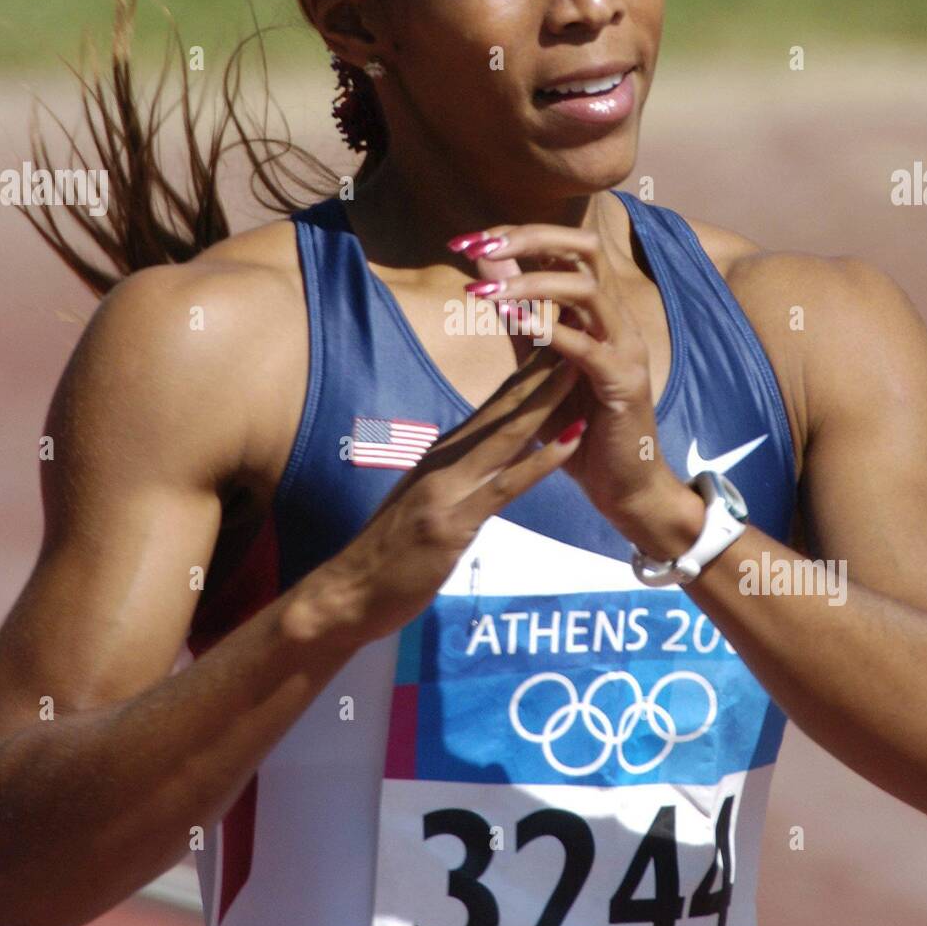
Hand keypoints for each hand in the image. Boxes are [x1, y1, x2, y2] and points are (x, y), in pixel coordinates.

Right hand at [314, 347, 587, 644]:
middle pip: (502, 408)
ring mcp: (448, 489)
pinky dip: (541, 459)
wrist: (345, 594)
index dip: (527, 373)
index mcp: (442, 456)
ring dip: (547, 400)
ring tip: (580, 368)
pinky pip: (506, 486)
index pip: (492, 406)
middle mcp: (446, 461)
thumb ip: (454, 478)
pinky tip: (570, 439)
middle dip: (542, 370)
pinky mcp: (453, 522)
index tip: (558, 342)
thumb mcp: (424, 505)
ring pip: (507, 435)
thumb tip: (486, 459)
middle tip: (576, 331)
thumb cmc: (386, 556)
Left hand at [450, 221, 694, 548]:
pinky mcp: (623, 383)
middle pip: (584, 249)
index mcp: (598, 311)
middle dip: (529, 237)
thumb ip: (518, 321)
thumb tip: (486, 273)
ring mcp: (625, 348)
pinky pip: (587, 347)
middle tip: (477, 243)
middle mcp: (616, 319)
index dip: (516, 235)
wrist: (624, 485)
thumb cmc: (580, 428)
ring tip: (483, 290)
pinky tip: (512, 321)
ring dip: (532, 282)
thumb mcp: (539, 367)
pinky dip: (550, 329)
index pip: (564, 247)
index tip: (465, 239)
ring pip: (586, 289)